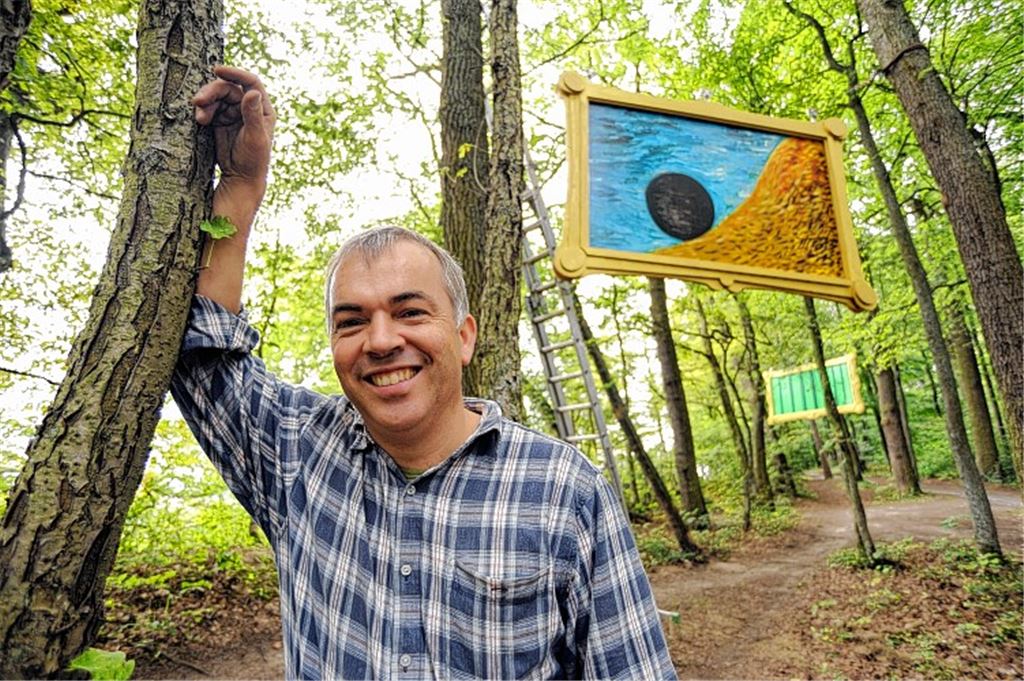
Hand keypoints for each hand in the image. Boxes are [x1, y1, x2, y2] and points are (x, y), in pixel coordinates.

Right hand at [193, 65, 275, 203]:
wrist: (240, 178)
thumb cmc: (254, 161)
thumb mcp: (255, 137)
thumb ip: (252, 115)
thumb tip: (252, 92)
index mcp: (263, 109)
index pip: (250, 83)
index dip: (235, 73)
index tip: (217, 70)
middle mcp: (248, 108)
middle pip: (228, 88)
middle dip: (212, 92)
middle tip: (198, 101)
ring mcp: (234, 113)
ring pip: (216, 98)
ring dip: (205, 103)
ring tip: (200, 117)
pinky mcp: (221, 121)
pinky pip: (210, 109)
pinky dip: (203, 112)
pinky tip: (200, 120)